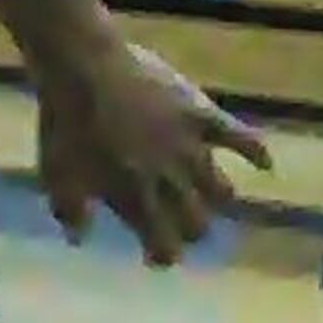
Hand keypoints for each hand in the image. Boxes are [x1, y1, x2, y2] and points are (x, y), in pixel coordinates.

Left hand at [35, 34, 271, 263]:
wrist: (84, 67)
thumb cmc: (65, 124)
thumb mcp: (56, 176)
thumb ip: (70, 211)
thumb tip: (81, 239)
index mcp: (136, 200)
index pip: (164, 245)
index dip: (163, 254)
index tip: (156, 255)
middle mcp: (171, 182)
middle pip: (198, 223)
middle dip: (191, 230)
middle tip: (182, 225)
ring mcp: (191, 148)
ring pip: (221, 191)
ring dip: (217, 200)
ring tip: (214, 198)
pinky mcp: (203, 115)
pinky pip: (242, 138)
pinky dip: (256, 153)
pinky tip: (266, 165)